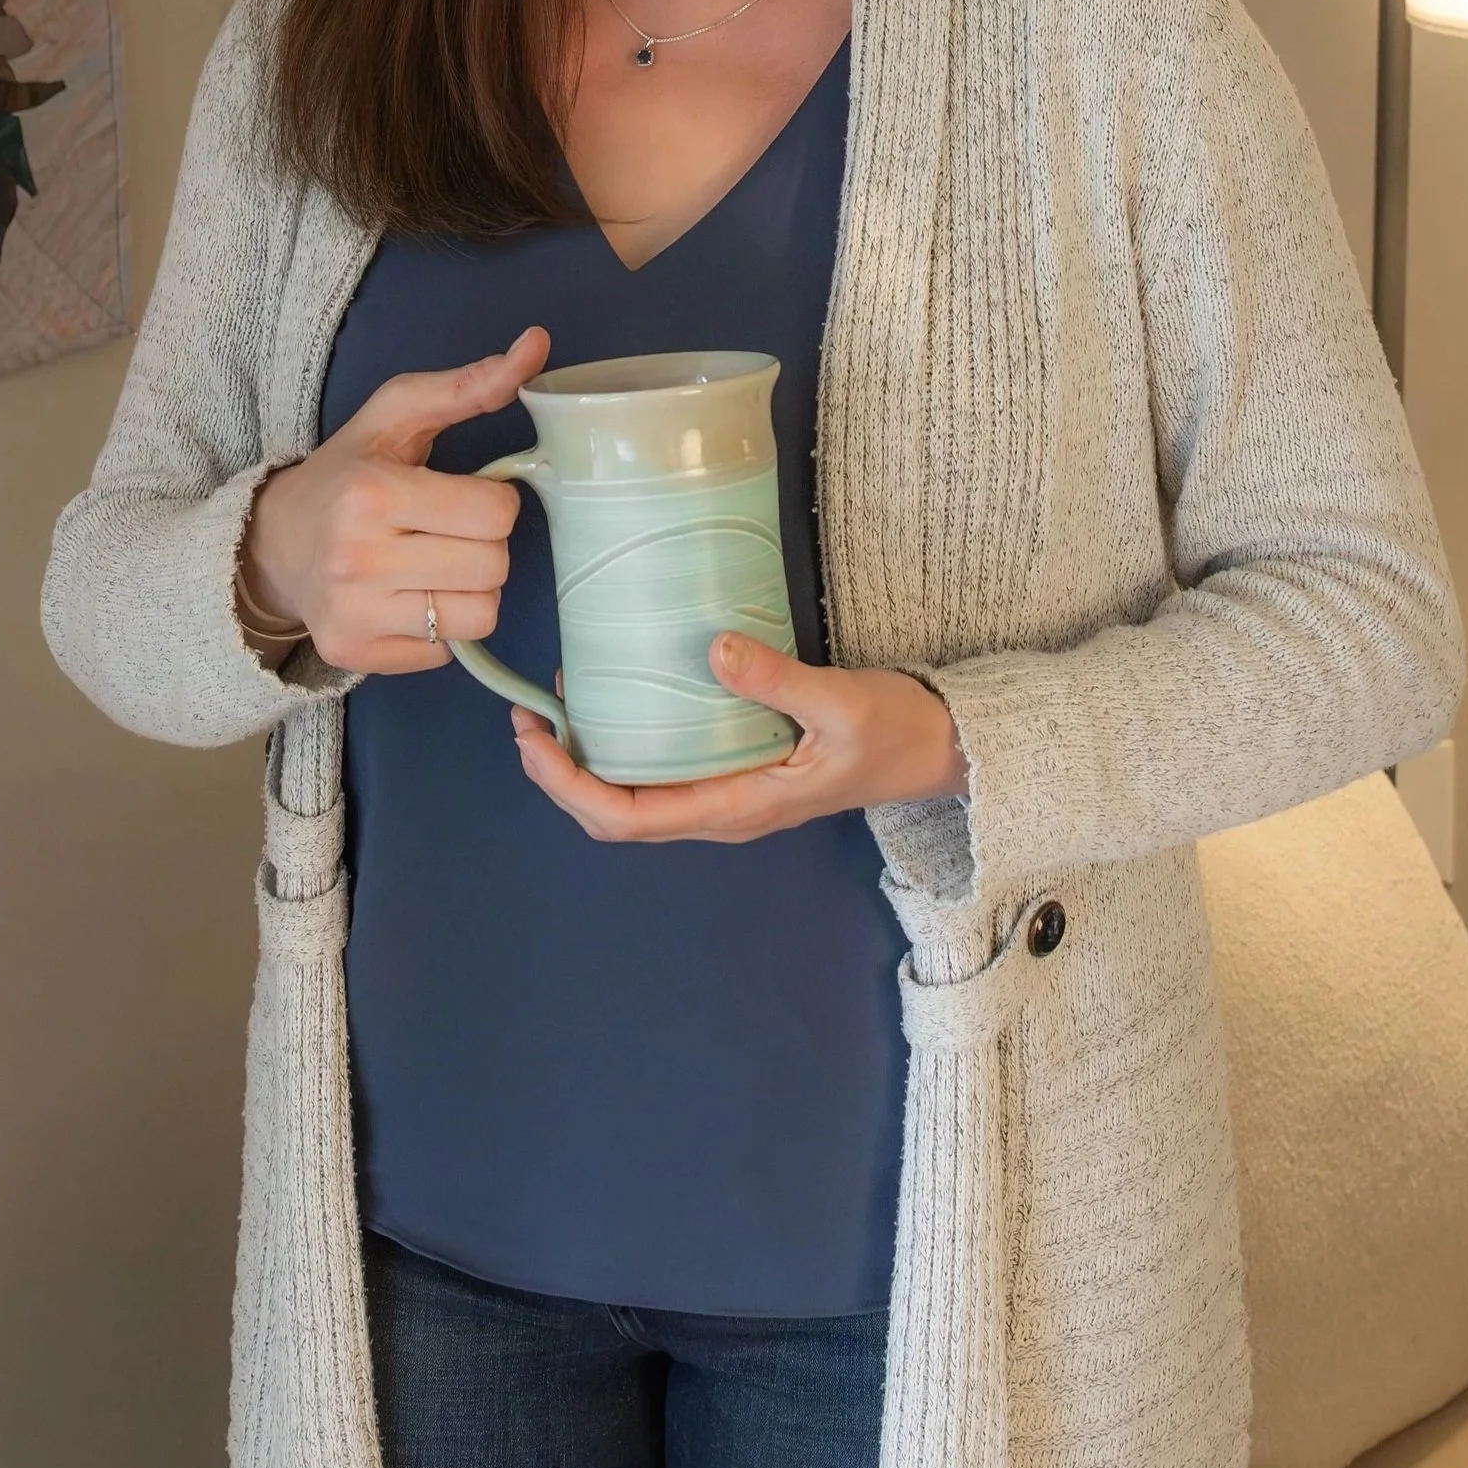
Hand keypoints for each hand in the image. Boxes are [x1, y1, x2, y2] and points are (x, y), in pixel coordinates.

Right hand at [240, 326, 549, 674]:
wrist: (274, 541)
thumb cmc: (348, 471)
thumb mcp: (398, 415)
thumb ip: (471, 385)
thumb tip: (537, 344)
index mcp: (372, 494)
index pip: (496, 513)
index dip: (492, 502)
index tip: (461, 495)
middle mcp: (358, 560)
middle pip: (494, 568)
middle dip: (484, 545)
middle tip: (446, 531)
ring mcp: (353, 615)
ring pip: (479, 617)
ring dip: (470, 589)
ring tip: (434, 565)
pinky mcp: (352, 656)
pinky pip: (446, 651)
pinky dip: (440, 627)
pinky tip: (408, 597)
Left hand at [512, 629, 966, 842]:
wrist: (938, 750)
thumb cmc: (892, 732)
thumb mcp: (841, 702)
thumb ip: (778, 678)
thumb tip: (714, 649)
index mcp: (738, 807)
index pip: (629, 819)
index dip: (569, 786)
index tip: (535, 739)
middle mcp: (723, 812)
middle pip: (618, 816)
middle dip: (562, 776)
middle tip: (529, 717)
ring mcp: (729, 796)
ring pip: (636, 798)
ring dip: (588, 762)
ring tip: (558, 706)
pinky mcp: (738, 772)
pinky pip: (663, 773)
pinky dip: (624, 745)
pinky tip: (618, 700)